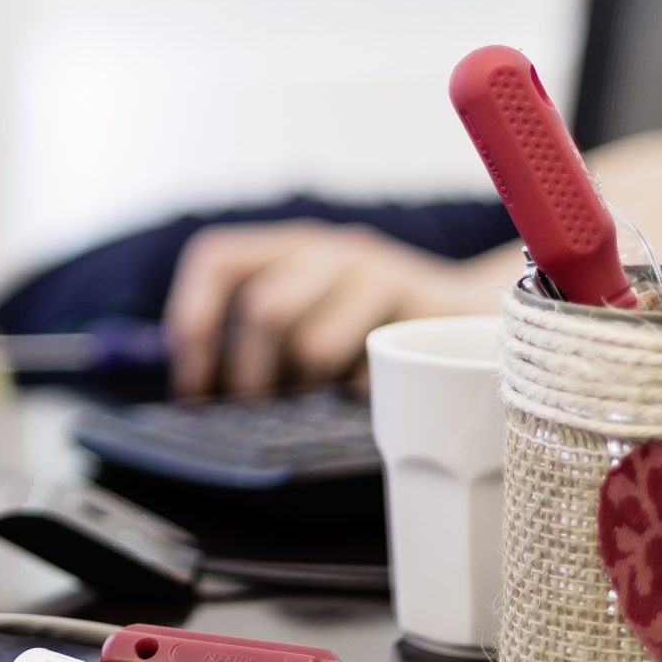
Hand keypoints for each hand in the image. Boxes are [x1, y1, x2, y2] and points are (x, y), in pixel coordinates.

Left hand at [162, 221, 505, 396]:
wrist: (468, 317)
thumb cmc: (368, 326)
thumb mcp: (308, 309)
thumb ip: (255, 333)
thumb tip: (192, 386)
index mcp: (287, 246)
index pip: (217, 259)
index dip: (193, 318)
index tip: (193, 383)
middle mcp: (329, 250)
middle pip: (265, 310)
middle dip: (250, 377)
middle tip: (254, 415)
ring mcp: (380, 275)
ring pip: (315, 345)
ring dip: (306, 389)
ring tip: (312, 404)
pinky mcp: (423, 310)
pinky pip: (372, 370)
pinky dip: (359, 395)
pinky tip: (365, 395)